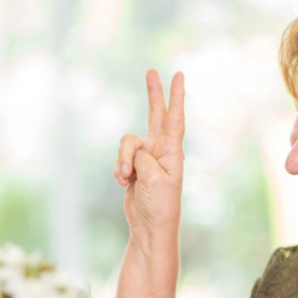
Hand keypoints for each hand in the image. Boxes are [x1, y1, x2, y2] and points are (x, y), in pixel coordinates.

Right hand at [113, 69, 185, 244]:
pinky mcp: (133, 168)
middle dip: (154, 93)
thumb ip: (143, 158)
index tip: (179, 75)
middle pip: (155, 115)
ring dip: (122, 160)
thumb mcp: (154, 179)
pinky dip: (118, 170)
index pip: (175, 119)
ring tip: (126, 178)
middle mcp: (160, 151)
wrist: (150, 227)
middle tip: (152, 70)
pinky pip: (120, 159)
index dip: (176, 97)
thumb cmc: (160, 205)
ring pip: (126, 143)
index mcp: (171, 152)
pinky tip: (123, 183)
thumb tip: (134, 151)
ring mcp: (146, 158)